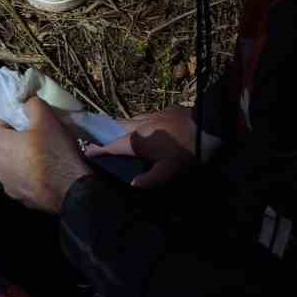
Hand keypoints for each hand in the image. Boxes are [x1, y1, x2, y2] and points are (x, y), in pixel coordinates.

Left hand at [0, 97, 93, 213]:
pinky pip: (16, 178)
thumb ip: (32, 104)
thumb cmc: (54, 152)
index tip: (24, 118)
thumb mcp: (46, 118)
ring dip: (15, 155)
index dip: (8, 117)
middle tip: (30, 133)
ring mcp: (5, 184)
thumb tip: (26, 102)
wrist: (71, 190)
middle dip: (10, 136)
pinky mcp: (17, 196)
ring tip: (36, 152)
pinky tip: (40, 170)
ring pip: (5, 162)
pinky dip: (23, 172)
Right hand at [83, 105, 221, 188]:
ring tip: (124, 134)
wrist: (210, 124)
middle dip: (107, 132)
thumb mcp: (170, 171)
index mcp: (137, 140)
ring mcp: (153, 114)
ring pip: (133, 120)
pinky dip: (143, 124)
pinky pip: (148, 117)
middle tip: (100, 139)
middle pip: (117, 127)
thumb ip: (150, 180)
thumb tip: (131, 185)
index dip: (98, 149)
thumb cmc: (188, 151)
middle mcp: (139, 124)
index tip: (86, 152)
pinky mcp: (166, 110)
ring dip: (125, 127)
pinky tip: (151, 129)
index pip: (111, 145)